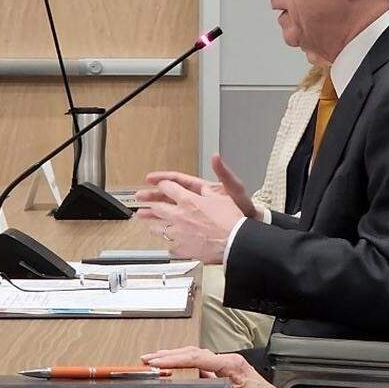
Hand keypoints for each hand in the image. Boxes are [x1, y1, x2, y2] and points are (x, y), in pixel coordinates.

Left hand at [135, 179, 243, 263]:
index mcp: (188, 201)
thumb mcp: (221, 196)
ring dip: (154, 226)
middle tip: (142, 204)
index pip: (168, 188)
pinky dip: (171, 247)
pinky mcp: (183, 249)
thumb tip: (203, 186)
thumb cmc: (231, 221)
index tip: (161, 185)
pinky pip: (171, 248)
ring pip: (159, 229)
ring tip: (150, 226)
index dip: (163, 185)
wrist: (234, 242)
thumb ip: (208, 190)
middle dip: (150, 204)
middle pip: (158, 208)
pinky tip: (170, 247)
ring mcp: (179, 234)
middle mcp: (179, 216)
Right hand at [139, 153, 259, 219]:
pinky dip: (167, 228)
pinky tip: (158, 231)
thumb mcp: (234, 188)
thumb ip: (223, 173)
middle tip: (139, 197)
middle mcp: (197, 201)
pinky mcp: (197, 228)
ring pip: (171, 212)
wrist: (249, 228)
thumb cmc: (244, 207)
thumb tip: (216, 157)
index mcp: (203, 190)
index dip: (164, 179)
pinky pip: (178, 226)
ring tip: (142, 213)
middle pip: (170, 197)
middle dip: (154, 196)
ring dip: (156, 212)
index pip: (178, 181)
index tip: (150, 178)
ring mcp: (196, 214)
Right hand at [141, 346, 307, 387]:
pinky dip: (186, 366)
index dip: (174, 359)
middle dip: (169, 354)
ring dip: (176, 358)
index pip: (196, 357)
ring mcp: (227, 366)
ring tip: (156, 360)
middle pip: (193, 352)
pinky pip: (202, 366)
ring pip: (196, 357)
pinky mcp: (226, 373)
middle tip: (148, 358)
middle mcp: (229, 361)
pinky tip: (175, 369)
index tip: (157, 362)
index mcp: (231, 363)